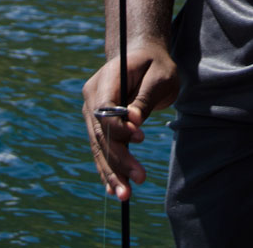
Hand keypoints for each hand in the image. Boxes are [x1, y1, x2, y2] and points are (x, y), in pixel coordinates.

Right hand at [82, 40, 180, 200]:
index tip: (141, 138)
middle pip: (100, 132)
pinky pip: (102, 150)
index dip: (118, 126)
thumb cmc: (156, 64)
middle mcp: (93, 96)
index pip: (104, 107)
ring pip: (99, 146)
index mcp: (106, 77)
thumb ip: (145, 97)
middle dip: (119, 158)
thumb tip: (132, 121)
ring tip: (126, 194)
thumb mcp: (160, 74)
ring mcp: (92, 112)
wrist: (144, 58)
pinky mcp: (98, 126)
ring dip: (112, 172)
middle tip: (140, 178)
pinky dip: (108, 169)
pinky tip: (114, 189)